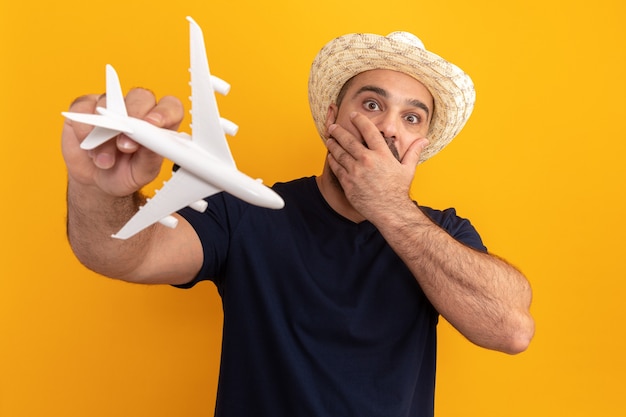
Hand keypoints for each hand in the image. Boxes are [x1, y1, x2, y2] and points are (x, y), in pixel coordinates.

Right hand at [61, 88, 183, 196]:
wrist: (96, 181)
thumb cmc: (125, 173)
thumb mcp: (142, 173)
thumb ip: (150, 157)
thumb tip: (151, 142)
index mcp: (159, 125)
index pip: (170, 107)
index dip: (164, 112)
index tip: (154, 124)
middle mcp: (138, 109)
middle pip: (140, 97)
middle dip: (132, 118)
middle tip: (124, 146)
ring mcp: (111, 104)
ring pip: (109, 102)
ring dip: (105, 132)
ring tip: (104, 159)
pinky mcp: (85, 105)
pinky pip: (84, 106)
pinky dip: (84, 128)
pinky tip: (88, 145)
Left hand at [325, 112, 428, 220]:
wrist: (390, 211)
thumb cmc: (398, 191)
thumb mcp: (408, 169)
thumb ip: (413, 152)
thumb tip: (424, 140)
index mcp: (382, 154)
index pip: (369, 131)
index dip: (360, 120)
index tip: (354, 115)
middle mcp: (367, 160)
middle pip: (348, 140)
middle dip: (339, 131)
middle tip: (333, 127)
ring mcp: (356, 172)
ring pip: (339, 153)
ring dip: (333, 145)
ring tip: (330, 139)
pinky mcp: (348, 183)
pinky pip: (337, 168)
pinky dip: (333, 160)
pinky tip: (331, 156)